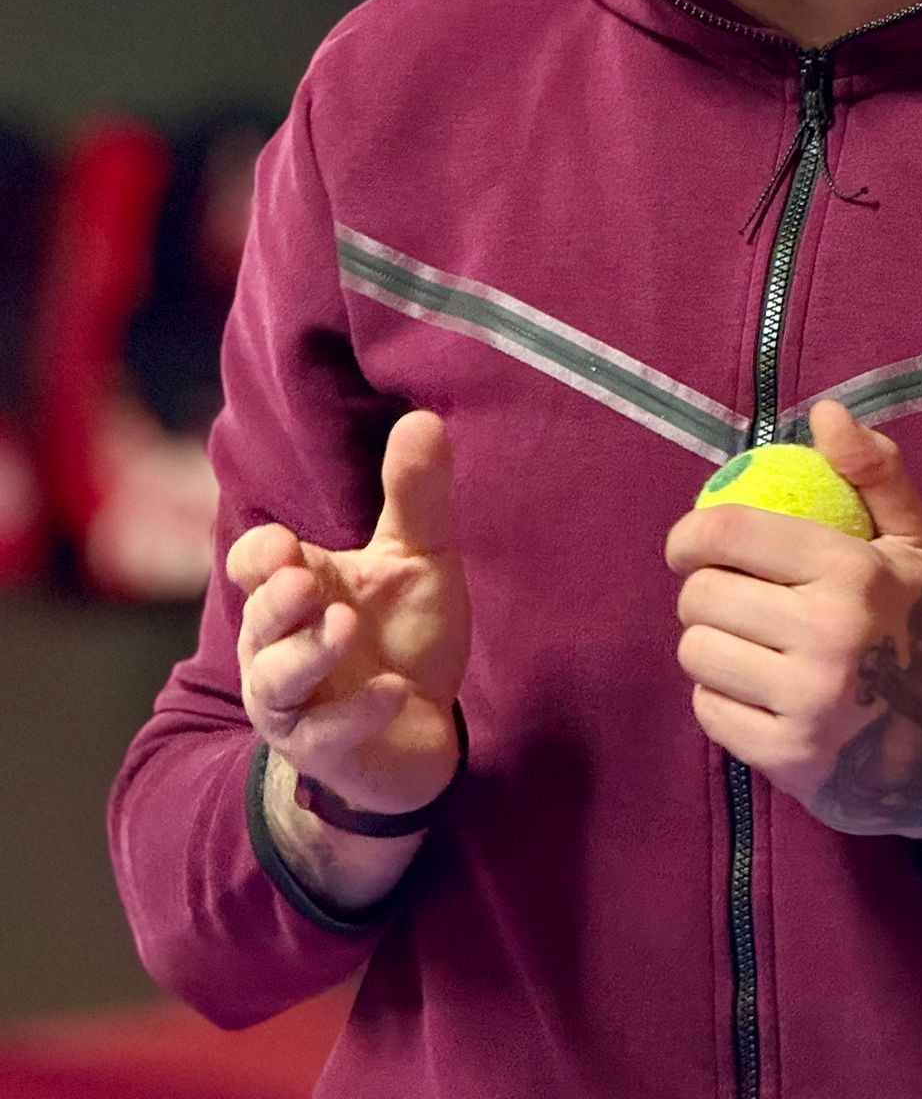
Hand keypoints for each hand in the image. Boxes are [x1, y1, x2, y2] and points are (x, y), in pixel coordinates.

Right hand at [226, 407, 470, 815]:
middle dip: (276, 602)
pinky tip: (394, 692)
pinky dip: (356, 712)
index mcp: (300, 588)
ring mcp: (298, 701)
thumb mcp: (417, 560)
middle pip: (258, 619)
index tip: (286, 547)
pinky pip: (325, 735)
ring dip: (308, 653)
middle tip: (305, 584)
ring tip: (344, 626)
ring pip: (277, 680)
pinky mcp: (325, 749)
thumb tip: (423, 417)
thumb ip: (416, 496)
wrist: (420, 731)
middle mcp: (282, 644)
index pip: (254, 563)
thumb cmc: (403, 635)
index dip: (262, 556)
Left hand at [664, 400, 921, 838]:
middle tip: (728, 596)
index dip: (690, 533)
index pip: (730, 533)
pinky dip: (719, 696)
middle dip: (702, 589)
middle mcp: (827, 636)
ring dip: (708, 643)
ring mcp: (805, 703)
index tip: (690, 543)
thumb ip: (874, 470)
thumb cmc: (917, 628)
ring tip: (743, 642)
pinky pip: (706, 709)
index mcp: (853, 572)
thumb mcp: (915, 541)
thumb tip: (824, 411)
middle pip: (700, 595)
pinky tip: (755, 689)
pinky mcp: (784, 756)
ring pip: (696, 651)